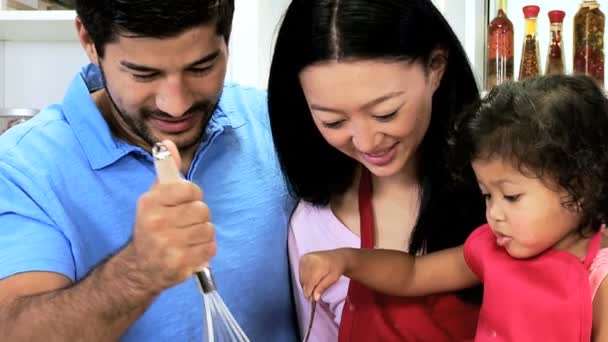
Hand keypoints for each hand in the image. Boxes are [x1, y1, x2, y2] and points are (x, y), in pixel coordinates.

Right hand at [130, 140, 215, 292]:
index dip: (193, 195)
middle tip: (184, 223)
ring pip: (208, 229)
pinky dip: (205, 249)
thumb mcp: (154, 197)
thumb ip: (166, 171)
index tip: (185, 202)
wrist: (141, 267)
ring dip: (203, 233)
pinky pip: (210, 248)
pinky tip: (191, 250)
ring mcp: (168, 245)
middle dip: (198, 216)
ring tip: (187, 237)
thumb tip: (168, 142)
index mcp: (150, 203)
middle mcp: (157, 223)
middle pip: (202, 210)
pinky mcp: (180, 264)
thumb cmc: (152, 226)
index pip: (189, 189)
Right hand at [299, 249, 348, 300]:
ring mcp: (304, 258)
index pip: (309, 282)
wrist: (338, 257)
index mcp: (317, 264)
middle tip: (314, 294)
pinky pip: (300, 273)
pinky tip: (311, 280)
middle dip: (308, 289)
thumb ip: (322, 287)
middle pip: (304, 281)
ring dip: (306, 285)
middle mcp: (309, 259)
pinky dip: (305, 279)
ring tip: (315, 286)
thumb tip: (314, 297)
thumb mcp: (333, 279)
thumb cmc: (337, 267)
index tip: (311, 300)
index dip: (309, 293)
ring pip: (301, 278)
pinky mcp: (302, 259)